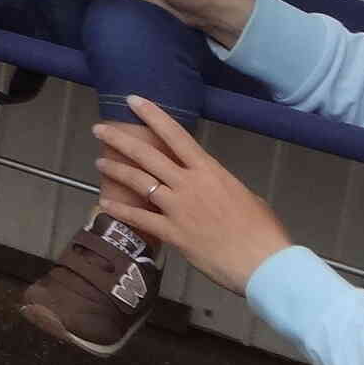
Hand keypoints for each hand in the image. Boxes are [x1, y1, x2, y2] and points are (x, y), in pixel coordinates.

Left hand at [95, 96, 293, 293]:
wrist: (265, 264)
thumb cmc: (263, 231)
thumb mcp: (245, 196)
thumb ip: (220, 185)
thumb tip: (211, 184)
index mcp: (209, 171)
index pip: (176, 135)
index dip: (152, 115)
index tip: (133, 100)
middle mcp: (189, 184)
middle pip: (147, 154)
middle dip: (120, 139)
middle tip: (99, 129)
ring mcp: (178, 208)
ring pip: (138, 181)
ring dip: (115, 169)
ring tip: (99, 161)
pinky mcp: (172, 233)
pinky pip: (139, 218)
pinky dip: (120, 210)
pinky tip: (104, 203)